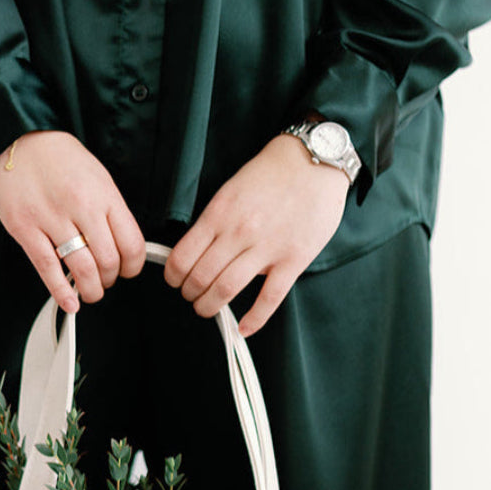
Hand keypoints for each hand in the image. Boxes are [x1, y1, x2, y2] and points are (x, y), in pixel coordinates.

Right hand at [0, 130, 146, 313]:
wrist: (14, 138)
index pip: (132, 243)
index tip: (127, 270)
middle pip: (108, 261)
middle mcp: (81, 206)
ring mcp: (51, 218)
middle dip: (110, 280)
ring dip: (91, 289)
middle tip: (105, 280)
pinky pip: (48, 269)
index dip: (133, 266)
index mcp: (103, 193)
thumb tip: (121, 245)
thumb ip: (109, 209)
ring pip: (82, 269)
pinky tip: (70, 302)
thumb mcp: (95, 175)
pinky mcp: (25, 229)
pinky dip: (62, 292)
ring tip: (90, 291)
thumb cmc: (56, 157)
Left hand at [164, 133, 350, 336]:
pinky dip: (254, 319)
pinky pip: (269, 299)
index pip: (182, 257)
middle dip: (190, 294)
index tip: (176, 281)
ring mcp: (267, 247)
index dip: (173, 277)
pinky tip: (243, 330)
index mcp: (219, 213)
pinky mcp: (293, 259)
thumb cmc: (272, 174)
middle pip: (200, 278)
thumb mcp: (231, 190)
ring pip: (226, 290)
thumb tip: (195, 252)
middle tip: (192, 296)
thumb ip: (214, 221)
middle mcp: (239, 232)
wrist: (316, 159)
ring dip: (210, 306)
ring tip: (208, 308)